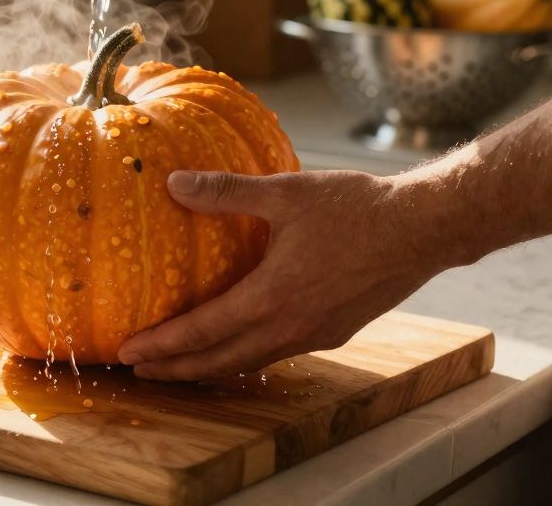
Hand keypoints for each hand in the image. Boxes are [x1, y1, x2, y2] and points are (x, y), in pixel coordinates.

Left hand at [117, 169, 476, 380]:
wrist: (424, 229)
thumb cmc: (357, 208)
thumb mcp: (286, 193)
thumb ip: (226, 191)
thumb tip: (174, 182)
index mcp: (272, 298)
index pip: (201, 333)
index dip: (161, 346)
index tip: (127, 353)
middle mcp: (290, 328)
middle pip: (219, 360)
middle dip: (175, 369)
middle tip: (138, 370)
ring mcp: (315, 335)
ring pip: (249, 361)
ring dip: (209, 367)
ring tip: (178, 366)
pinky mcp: (335, 332)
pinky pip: (277, 353)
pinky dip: (245, 356)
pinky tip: (238, 345)